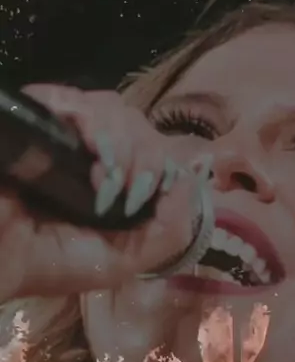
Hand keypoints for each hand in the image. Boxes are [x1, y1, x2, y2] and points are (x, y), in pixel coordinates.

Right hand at [0, 84, 199, 300]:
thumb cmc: (48, 264)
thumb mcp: (120, 260)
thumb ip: (167, 230)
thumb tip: (191, 177)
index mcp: (111, 178)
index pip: (154, 147)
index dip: (161, 164)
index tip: (142, 195)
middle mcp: (89, 149)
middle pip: (138, 123)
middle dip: (144, 158)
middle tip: (123, 193)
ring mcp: (62, 130)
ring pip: (113, 108)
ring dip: (120, 143)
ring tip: (102, 179)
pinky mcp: (36, 118)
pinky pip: (71, 97)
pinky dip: (88, 120)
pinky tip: (88, 151)